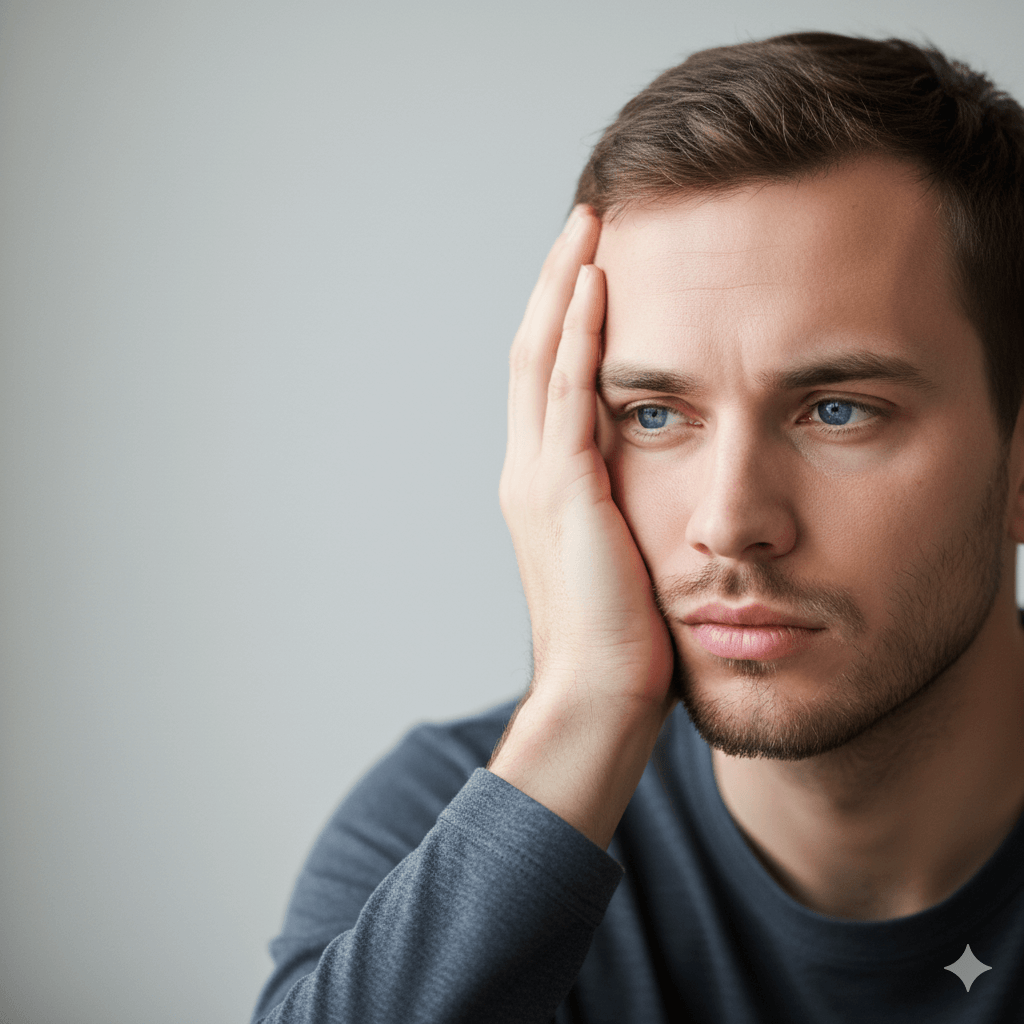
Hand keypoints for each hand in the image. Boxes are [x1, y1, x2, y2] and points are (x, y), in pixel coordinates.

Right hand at [489, 206, 676, 847]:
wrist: (599, 697)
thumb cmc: (623, 640)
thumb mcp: (623, 559)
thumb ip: (626, 510)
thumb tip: (665, 481)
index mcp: (543, 486)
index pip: (548, 380)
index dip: (564, 317)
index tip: (595, 264)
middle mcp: (528, 470)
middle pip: (534, 351)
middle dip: (557, 281)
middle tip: (588, 219)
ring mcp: (539, 478)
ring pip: (542, 357)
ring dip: (564, 286)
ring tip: (591, 225)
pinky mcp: (564, 490)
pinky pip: (568, 392)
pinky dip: (579, 334)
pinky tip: (598, 282)